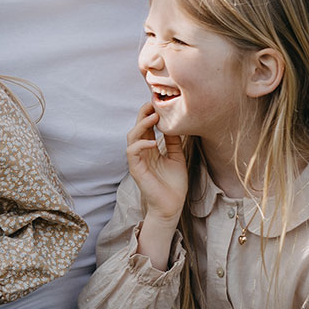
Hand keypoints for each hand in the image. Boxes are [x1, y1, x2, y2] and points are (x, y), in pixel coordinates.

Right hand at [125, 102, 187, 225]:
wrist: (172, 205)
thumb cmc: (174, 184)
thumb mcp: (176, 157)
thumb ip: (172, 141)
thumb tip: (172, 124)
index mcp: (150, 148)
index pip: (147, 126)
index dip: (150, 113)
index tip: (160, 103)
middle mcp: (142, 152)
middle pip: (137, 127)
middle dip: (144, 114)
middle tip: (153, 103)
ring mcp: (137, 160)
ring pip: (132, 137)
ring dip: (141, 125)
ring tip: (154, 117)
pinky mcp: (136, 169)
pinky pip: (132, 152)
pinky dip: (141, 144)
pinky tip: (153, 142)